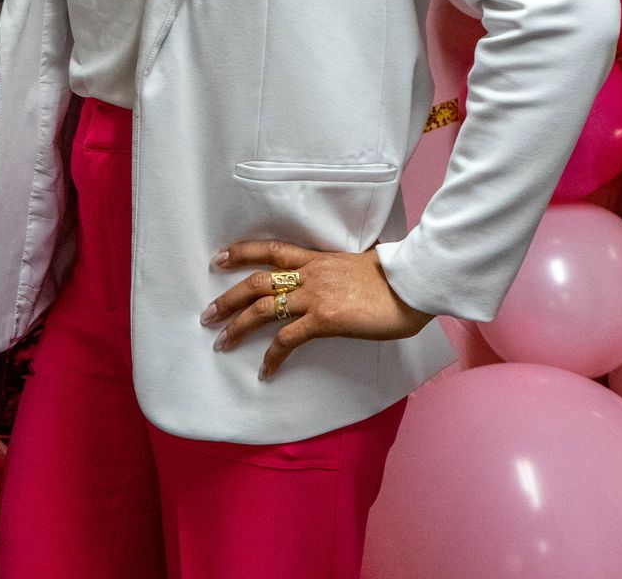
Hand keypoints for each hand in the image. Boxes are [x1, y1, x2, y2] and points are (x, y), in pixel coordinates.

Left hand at [199, 240, 433, 380]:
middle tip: (207, 314)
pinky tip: (265, 371)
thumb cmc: (397, 278)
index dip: (242, 252)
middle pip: (256, 282)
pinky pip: (289, 340)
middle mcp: (310, 274)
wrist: (414, 284)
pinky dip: (273, 356)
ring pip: (263, 309)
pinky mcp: (324, 320)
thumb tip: (338, 279)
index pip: (272, 250)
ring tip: (221, 342)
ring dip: (238, 326)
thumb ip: (341, 273)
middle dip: (228, 298)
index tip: (219, 257)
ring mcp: (315, 297)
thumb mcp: (362, 266)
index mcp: (318, 259)